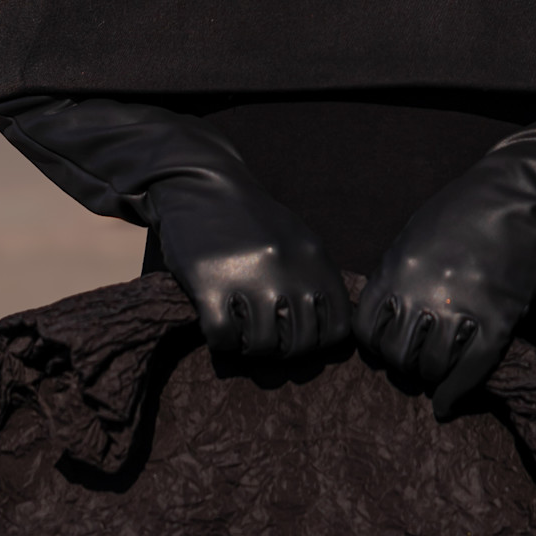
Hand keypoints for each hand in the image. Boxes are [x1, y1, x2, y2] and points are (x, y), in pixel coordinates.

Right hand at [150, 171, 350, 356]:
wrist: (200, 185)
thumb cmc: (251, 217)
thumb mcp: (296, 237)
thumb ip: (315, 276)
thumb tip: (332, 327)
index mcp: (313, 259)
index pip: (336, 329)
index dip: (317, 343)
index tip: (296, 336)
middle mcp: (286, 269)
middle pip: (298, 344)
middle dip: (282, 351)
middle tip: (265, 339)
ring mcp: (248, 277)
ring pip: (261, 346)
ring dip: (250, 348)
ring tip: (241, 332)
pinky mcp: (208, 284)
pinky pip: (223, 337)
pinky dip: (222, 342)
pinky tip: (218, 326)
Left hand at [355, 164, 535, 418]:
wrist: (521, 198)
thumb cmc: (464, 212)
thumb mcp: (414, 236)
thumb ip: (396, 275)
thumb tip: (385, 314)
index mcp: (397, 271)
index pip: (367, 332)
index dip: (377, 346)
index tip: (389, 347)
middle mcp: (422, 294)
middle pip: (397, 356)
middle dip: (405, 365)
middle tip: (418, 362)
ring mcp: (461, 309)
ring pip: (432, 368)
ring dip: (433, 376)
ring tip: (439, 372)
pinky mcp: (498, 321)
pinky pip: (470, 371)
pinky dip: (456, 394)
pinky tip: (448, 406)